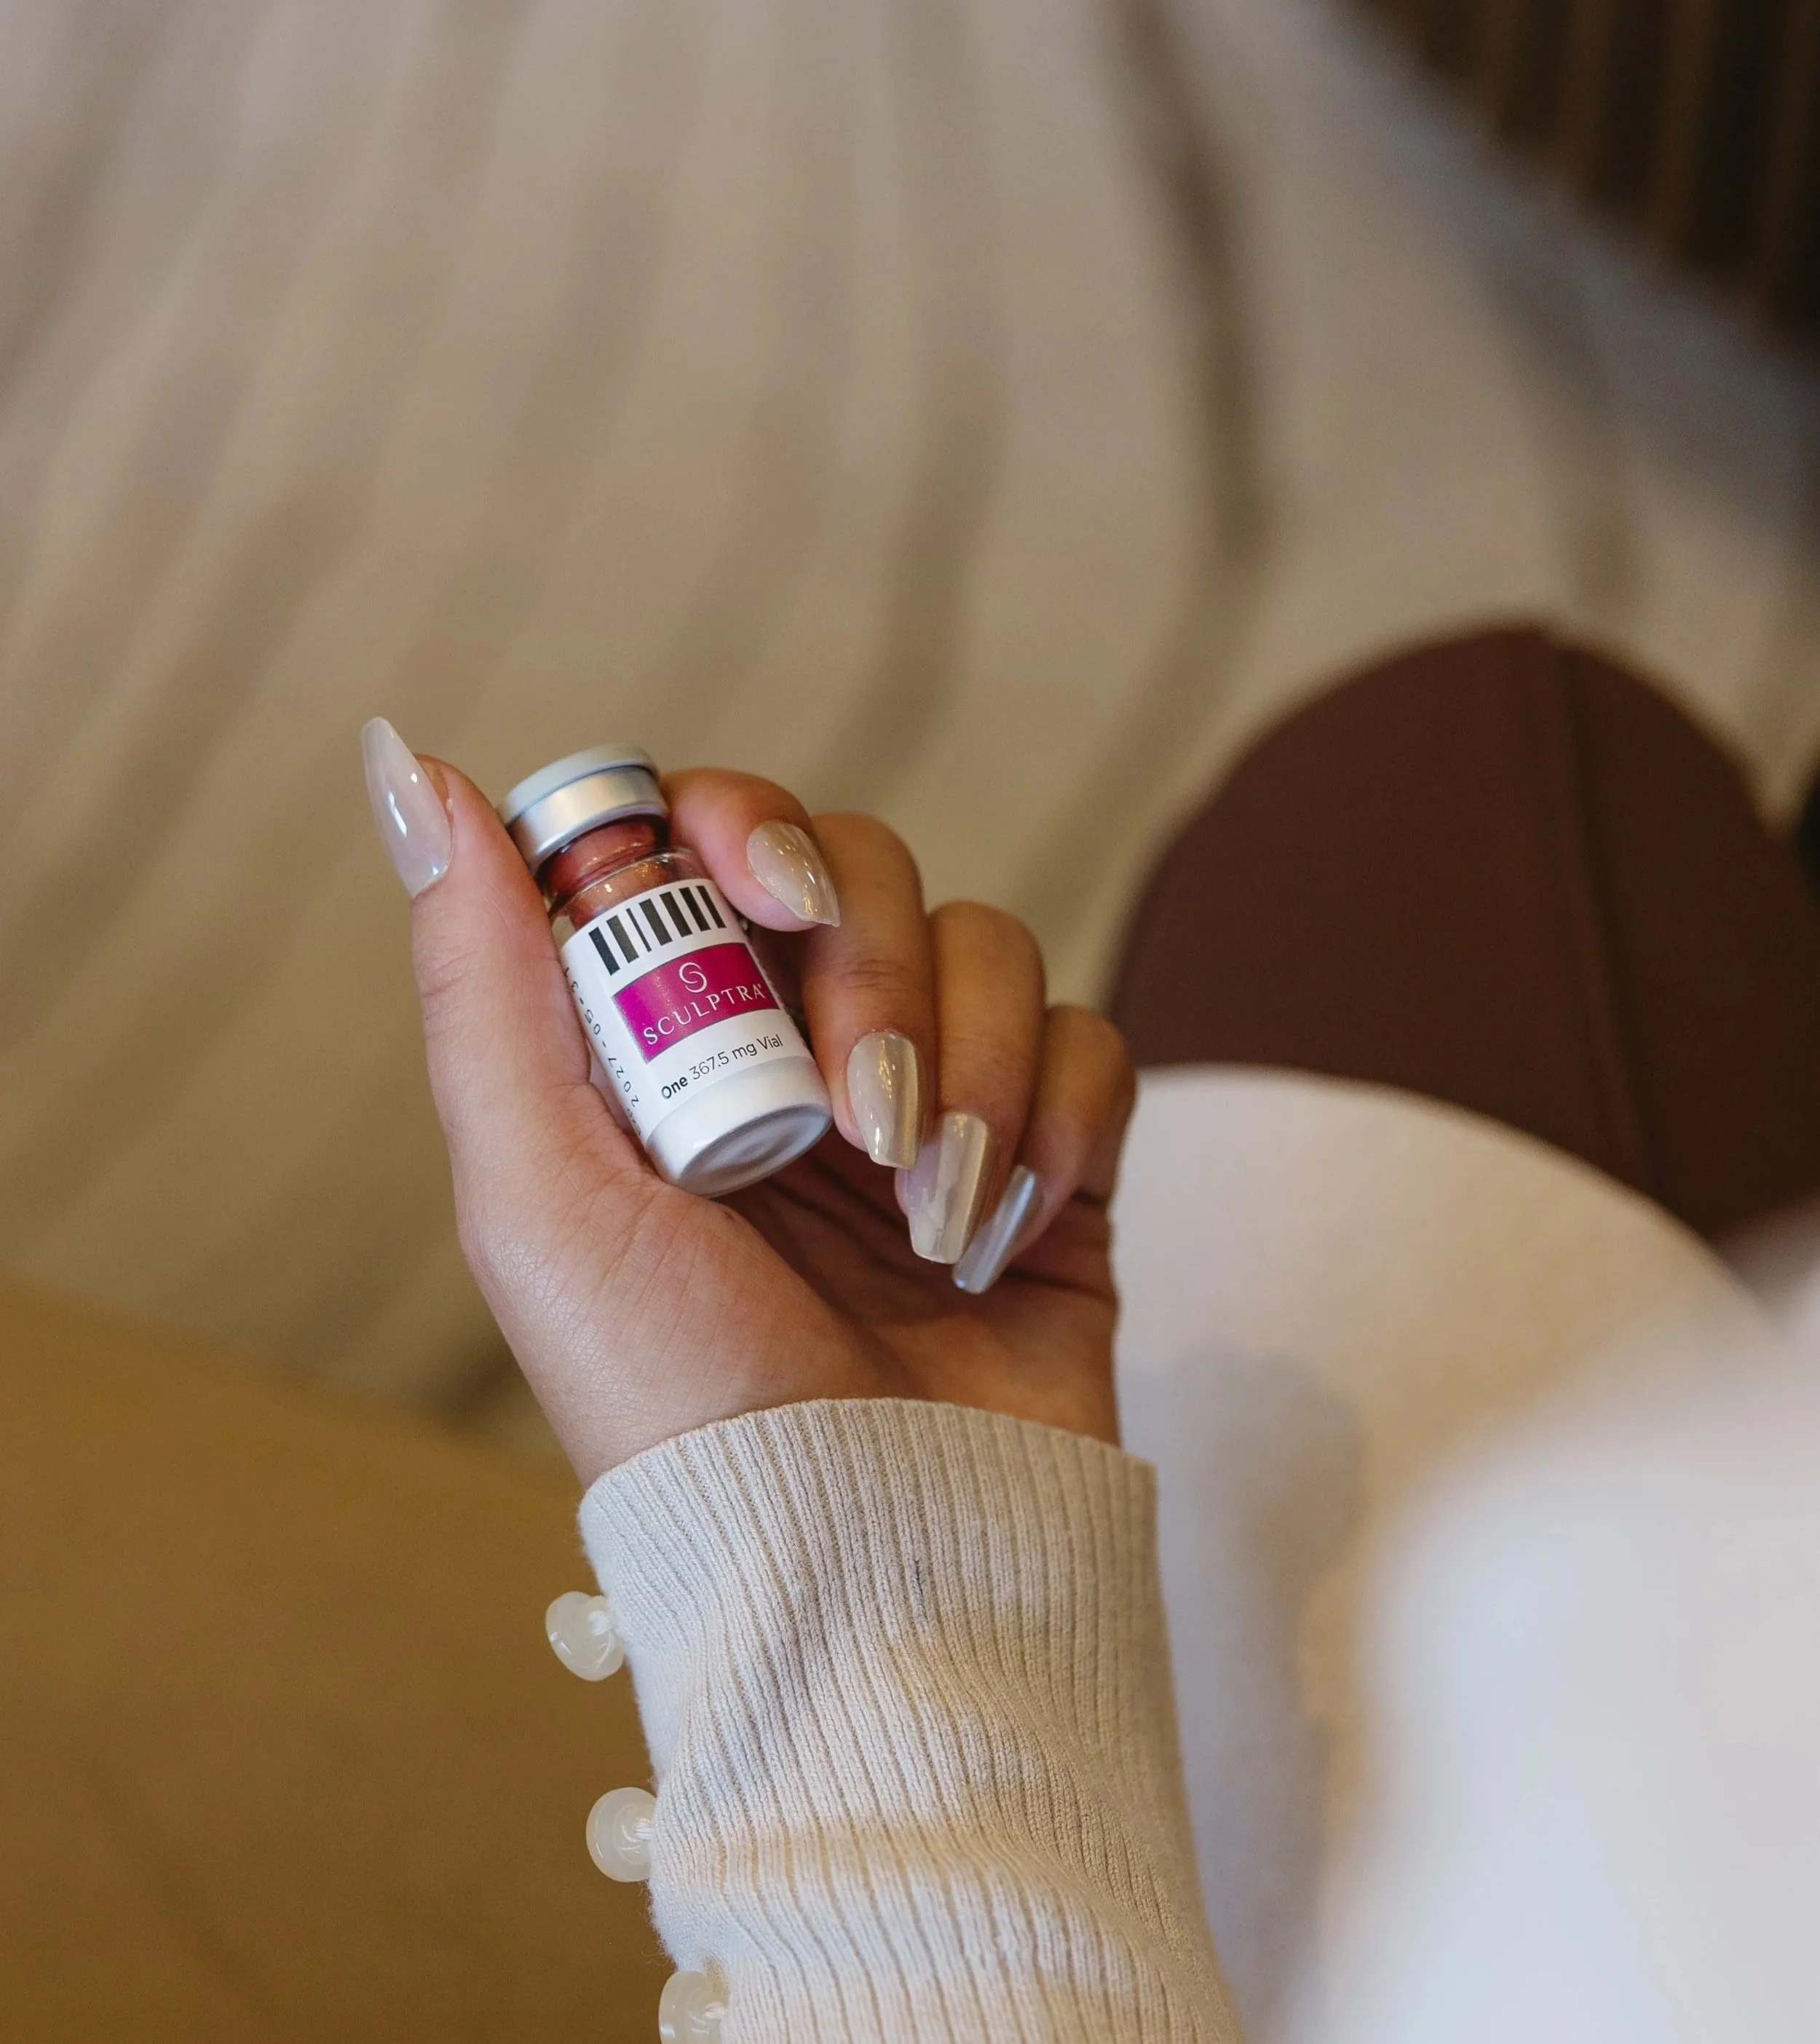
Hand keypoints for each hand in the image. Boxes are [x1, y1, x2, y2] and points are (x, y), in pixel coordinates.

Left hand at [363, 722, 1136, 1482]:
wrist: (866, 1556)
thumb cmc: (679, 1398)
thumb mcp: (541, 1195)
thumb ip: (482, 982)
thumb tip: (409, 770)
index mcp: (668, 1047)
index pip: (710, 844)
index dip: (744, 828)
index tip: (769, 891)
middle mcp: (795, 1054)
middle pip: (864, 870)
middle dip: (873, 973)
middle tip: (858, 1113)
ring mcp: (926, 1101)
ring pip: (987, 943)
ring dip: (970, 1063)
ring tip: (928, 1211)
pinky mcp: (1044, 1158)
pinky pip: (1088, 1040)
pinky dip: (1059, 1119)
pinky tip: (1004, 1223)